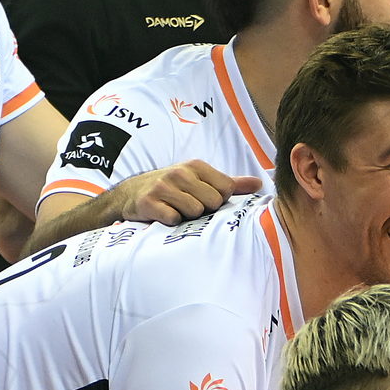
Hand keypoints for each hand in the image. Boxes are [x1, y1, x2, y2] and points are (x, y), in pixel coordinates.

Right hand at [111, 162, 249, 224]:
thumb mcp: (200, 181)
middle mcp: (179, 173)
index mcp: (196, 166)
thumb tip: (259, 183)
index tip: (204, 199)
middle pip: (212, 203)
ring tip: (177, 211)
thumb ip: (231, 184)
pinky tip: (164, 216)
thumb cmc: (173, 189)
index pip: (226, 189)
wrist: (130, 195)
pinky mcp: (149, 203)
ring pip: (195, 212)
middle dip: (204, 210)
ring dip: (187, 218)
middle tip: (189, 207)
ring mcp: (163, 187)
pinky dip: (171, 223)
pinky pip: (173, 219)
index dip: (218, 200)